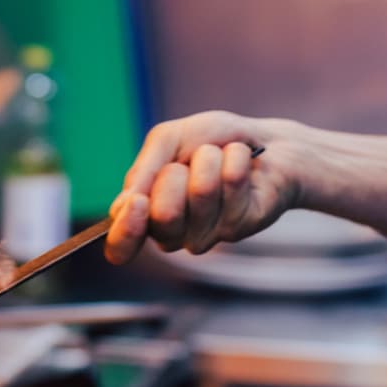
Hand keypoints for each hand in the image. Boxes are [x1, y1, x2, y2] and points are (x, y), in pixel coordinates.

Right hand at [105, 112, 299, 263]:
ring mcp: (207, 235)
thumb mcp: (168, 140)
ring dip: (209, 158)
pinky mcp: (241, 228)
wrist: (264, 140)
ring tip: (219, 158)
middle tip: (189, 164)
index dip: (126, 230)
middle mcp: (174, 234)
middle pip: (163, 215)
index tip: (138, 202)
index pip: (121, 247)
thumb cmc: (212, 142)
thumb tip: (121, 207)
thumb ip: (143, 170)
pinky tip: (243, 164)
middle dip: (175, 172)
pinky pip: (231, 184)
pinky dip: (235, 158)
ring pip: (200, 192)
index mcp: (146, 216)